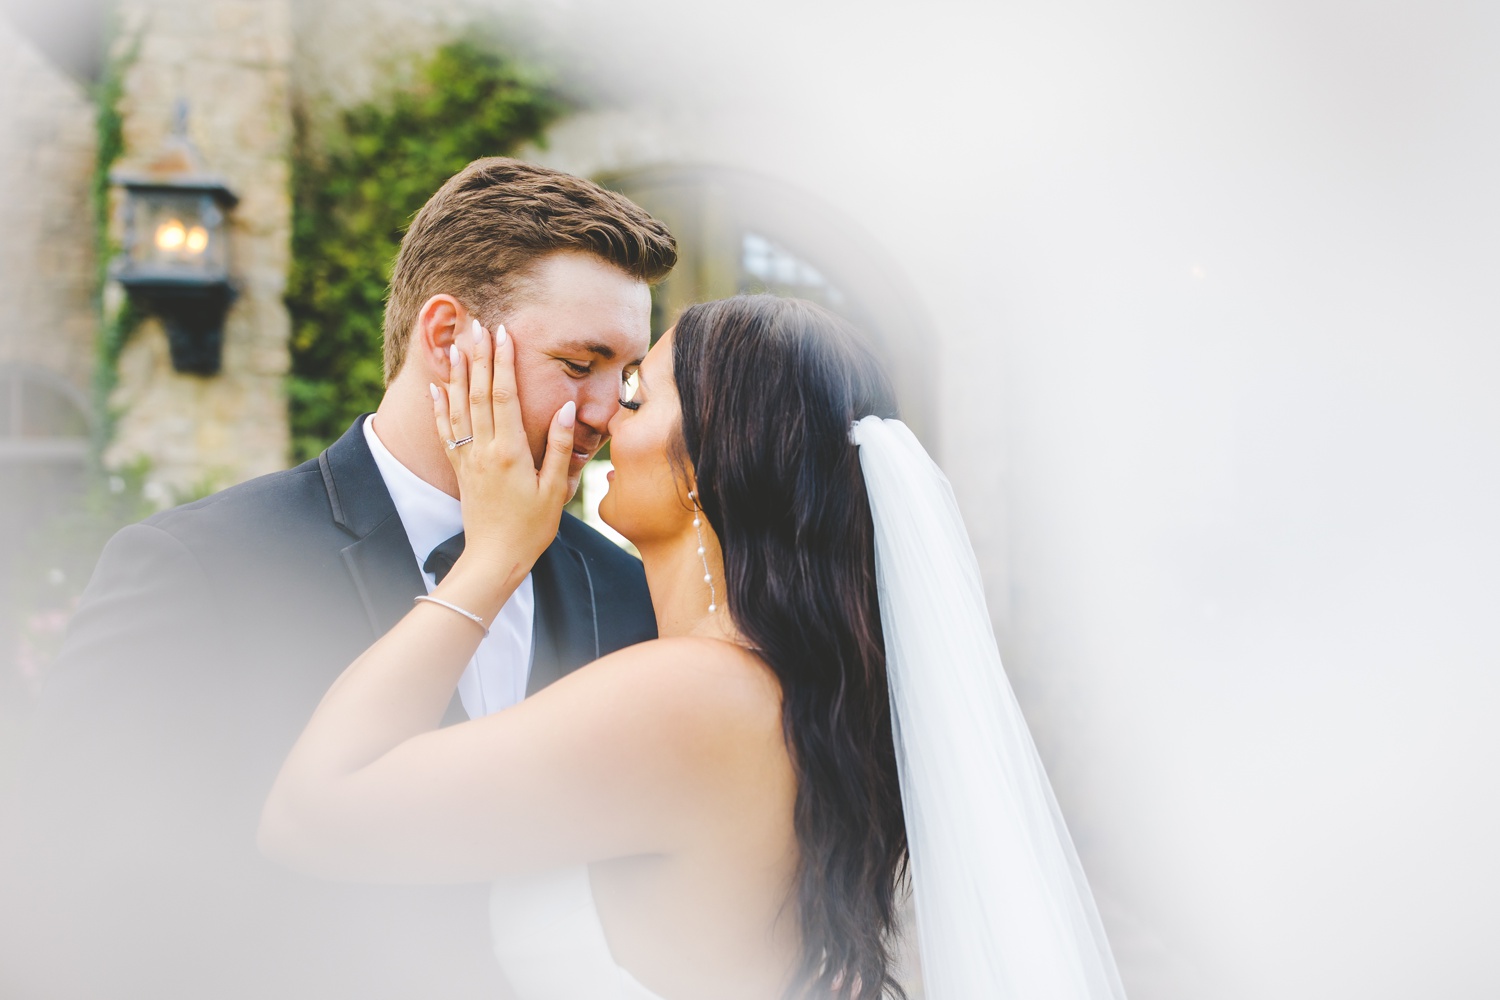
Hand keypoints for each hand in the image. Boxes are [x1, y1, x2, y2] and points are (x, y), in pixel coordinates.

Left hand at [430, 318, 575, 581]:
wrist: (495, 557)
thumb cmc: (532, 527)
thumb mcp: (555, 489)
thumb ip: (558, 447)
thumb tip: (565, 407)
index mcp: (510, 451)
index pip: (505, 396)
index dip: (504, 362)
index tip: (504, 333)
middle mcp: (484, 449)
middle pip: (479, 393)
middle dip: (480, 356)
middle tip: (478, 324)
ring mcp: (468, 458)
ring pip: (460, 406)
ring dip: (459, 372)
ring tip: (458, 343)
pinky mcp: (460, 468)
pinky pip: (446, 430)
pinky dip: (440, 406)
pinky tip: (437, 386)